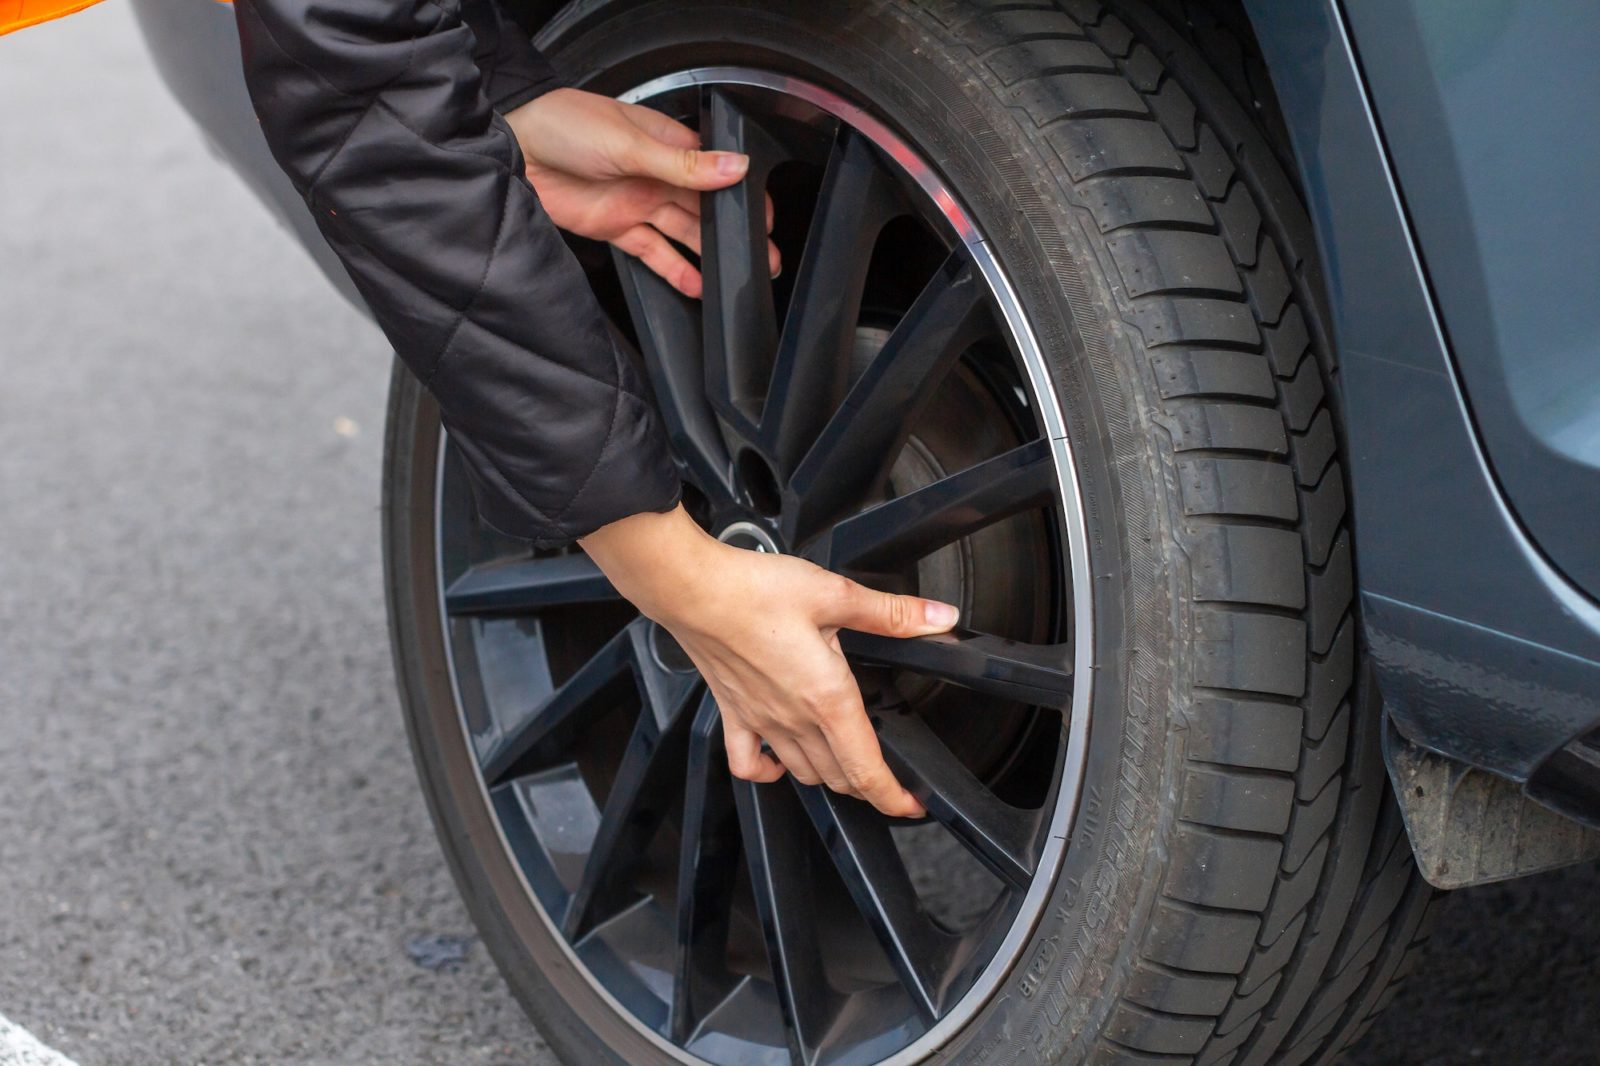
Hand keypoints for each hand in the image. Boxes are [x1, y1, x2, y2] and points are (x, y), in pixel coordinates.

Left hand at [503, 87, 780, 297]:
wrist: (512, 153)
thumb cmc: (564, 126)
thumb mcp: (629, 143)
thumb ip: (683, 164)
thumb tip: (735, 166)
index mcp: (666, 143)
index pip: (715, 171)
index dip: (741, 193)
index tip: (767, 217)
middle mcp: (656, 174)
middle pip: (705, 207)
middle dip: (735, 230)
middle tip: (765, 257)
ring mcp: (637, 202)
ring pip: (684, 233)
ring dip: (710, 254)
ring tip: (739, 276)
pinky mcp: (616, 228)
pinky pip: (653, 252)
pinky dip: (674, 270)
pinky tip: (696, 285)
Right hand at [577, 505, 958, 816]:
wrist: (694, 589)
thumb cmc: (754, 591)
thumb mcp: (835, 594)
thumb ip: (890, 613)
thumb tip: (938, 619)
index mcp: (826, 698)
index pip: (867, 770)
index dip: (894, 797)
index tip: (911, 805)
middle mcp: (794, 720)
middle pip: (839, 778)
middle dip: (870, 786)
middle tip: (889, 781)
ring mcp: (762, 722)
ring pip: (803, 774)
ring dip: (830, 777)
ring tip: (849, 767)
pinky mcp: (733, 713)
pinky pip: (749, 764)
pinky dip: (769, 773)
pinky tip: (780, 763)